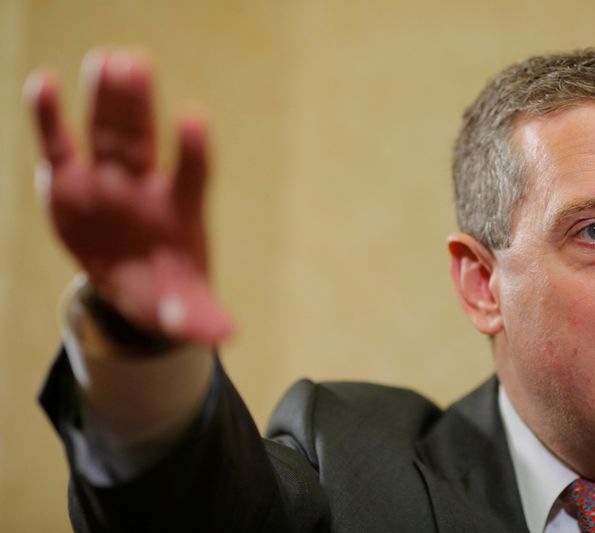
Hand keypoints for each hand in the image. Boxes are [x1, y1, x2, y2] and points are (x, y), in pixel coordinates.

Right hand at [26, 49, 231, 343]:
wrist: (133, 284)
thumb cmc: (168, 290)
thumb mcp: (184, 311)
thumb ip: (200, 319)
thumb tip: (224, 335)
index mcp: (180, 211)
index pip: (192, 174)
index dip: (193, 148)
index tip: (192, 118)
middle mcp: (145, 186)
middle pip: (143, 140)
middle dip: (137, 106)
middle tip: (135, 63)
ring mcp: (107, 179)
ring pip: (105, 133)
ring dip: (104, 99)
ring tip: (105, 60)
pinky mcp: (70, 182)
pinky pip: (58, 146)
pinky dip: (48, 119)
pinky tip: (42, 84)